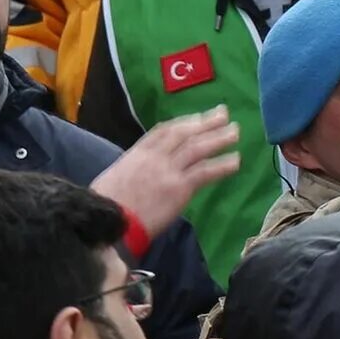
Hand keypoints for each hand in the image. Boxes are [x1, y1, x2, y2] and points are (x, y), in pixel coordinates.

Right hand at [91, 107, 239, 239]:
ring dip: (219, 138)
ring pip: (198, 148)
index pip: (164, 131)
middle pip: (185, 133)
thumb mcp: (114, 177)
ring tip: (236, 132)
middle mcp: (155, 156)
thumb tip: (144, 172)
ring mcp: (168, 171)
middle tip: (224, 114)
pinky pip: (205, 172)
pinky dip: (222, 165)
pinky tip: (235, 161)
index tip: (198, 118)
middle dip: (205, 122)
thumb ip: (134, 169)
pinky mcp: (180, 188)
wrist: (107, 224)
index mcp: (136, 153)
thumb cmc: (104, 207)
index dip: (184, 122)